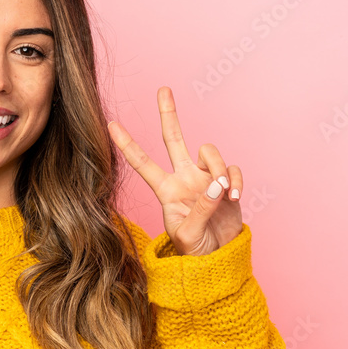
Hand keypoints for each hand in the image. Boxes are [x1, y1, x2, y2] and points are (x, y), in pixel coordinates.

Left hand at [107, 86, 242, 255]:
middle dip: (168, 114)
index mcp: (165, 191)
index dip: (127, 144)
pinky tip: (235, 198)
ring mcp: (205, 178)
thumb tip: (215, 185)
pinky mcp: (226, 183)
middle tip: (162, 89)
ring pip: (208, 151)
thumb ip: (200, 210)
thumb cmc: (195, 251)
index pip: (142, 163)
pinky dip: (236, 181)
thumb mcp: (189, 235)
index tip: (110, 124)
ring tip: (225, 193)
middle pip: (173, 139)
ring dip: (218, 168)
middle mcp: (183, 178)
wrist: (219, 259)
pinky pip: (232, 169)